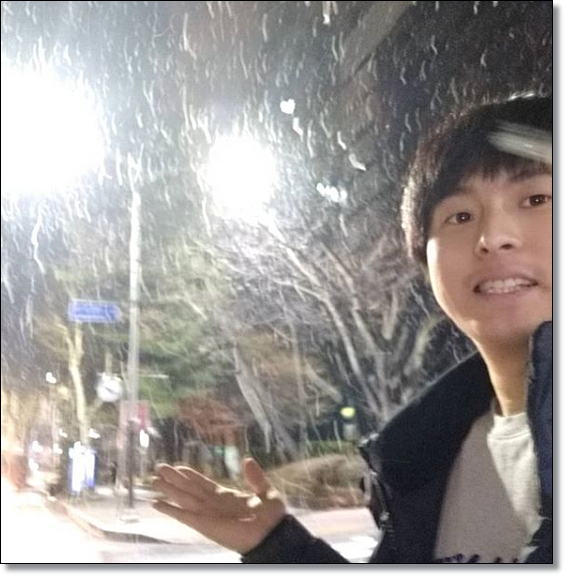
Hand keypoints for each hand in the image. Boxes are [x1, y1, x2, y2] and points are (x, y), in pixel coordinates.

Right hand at [152, 457, 286, 553]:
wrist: (273, 533)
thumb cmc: (271, 515)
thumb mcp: (265, 490)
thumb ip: (254, 476)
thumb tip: (247, 459)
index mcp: (226, 496)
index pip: (203, 483)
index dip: (190, 475)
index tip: (178, 466)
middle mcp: (213, 504)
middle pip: (189, 489)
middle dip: (174, 479)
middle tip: (159, 467)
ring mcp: (207, 514)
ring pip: (183, 499)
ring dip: (169, 490)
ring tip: (154, 481)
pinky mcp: (204, 525)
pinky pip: (184, 515)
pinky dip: (170, 510)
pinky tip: (157, 504)